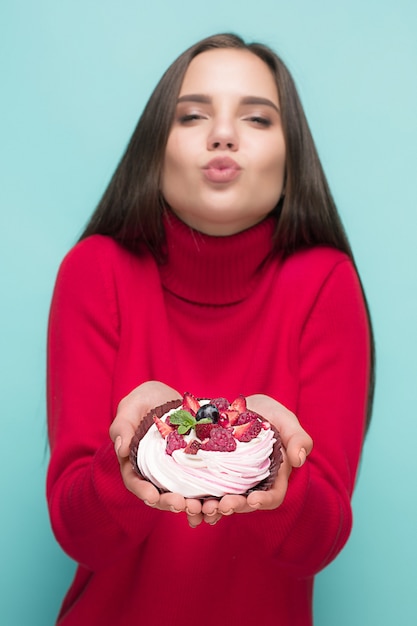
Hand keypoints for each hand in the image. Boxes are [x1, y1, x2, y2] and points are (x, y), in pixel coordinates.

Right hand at [109, 381, 203, 525]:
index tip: (152, 497)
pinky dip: (206, 493)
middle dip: (169, 502)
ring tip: (202, 508)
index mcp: (134, 461)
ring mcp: (174, 470)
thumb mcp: (131, 407)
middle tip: (184, 505)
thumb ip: (123, 426)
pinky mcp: (192, 464)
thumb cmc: (143, 401)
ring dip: (190, 503)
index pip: (135, 481)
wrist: (166, 395)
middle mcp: (154, 471)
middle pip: (159, 493)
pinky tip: (217, 498)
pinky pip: (199, 483)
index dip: (143, 491)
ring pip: (180, 493)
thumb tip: (121, 449)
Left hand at [201, 394, 312, 523]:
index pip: (273, 495)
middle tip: (221, 505)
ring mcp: (230, 482)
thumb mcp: (285, 419)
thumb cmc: (268, 413)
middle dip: (233, 506)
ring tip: (200, 508)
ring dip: (212, 508)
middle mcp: (252, 484)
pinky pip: (204, 492)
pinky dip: (196, 500)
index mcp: (273, 476)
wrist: (239, 405)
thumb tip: (299, 460)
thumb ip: (298, 438)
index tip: (252, 500)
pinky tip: (186, 503)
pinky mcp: (211, 475)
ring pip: (223, 501)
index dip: (264, 500)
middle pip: (245, 503)